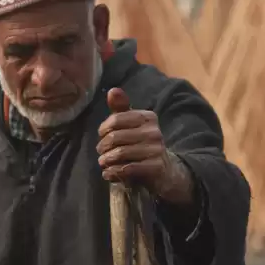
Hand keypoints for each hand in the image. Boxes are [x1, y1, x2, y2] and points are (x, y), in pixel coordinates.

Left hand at [97, 88, 193, 205]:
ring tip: (103, 162)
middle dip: (103, 146)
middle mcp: (154, 132)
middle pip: (116, 137)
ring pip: (120, 153)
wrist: (164, 170)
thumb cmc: (141, 144)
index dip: (104, 129)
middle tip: (101, 152)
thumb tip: (112, 90)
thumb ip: (121, 108)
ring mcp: (156, 150)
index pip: (116, 119)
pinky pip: (127, 168)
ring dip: (106, 160)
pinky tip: (108, 173)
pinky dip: (113, 172)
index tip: (102, 136)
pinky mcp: (155, 167)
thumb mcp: (132, 125)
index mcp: (148, 117)